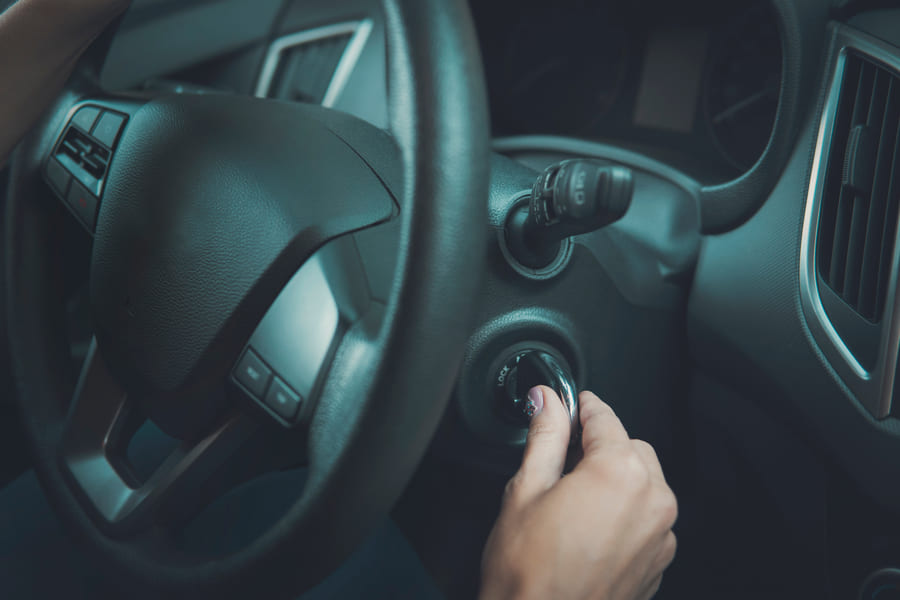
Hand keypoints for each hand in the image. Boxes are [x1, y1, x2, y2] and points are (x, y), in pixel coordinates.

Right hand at [479, 387, 676, 599]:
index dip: (581, 406)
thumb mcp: (526, 489)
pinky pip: (648, 517)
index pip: (604, 417)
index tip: (567, 403)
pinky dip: (625, 511)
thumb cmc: (528, 573)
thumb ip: (544, 435)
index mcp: (619, 473)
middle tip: (561, 460)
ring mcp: (661, 535)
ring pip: (644, 481)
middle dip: (598, 446)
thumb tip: (547, 401)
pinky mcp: (659, 561)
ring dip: (615, 478)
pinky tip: (588, 528)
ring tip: (572, 500)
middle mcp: (652, 500)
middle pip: (630, 446)